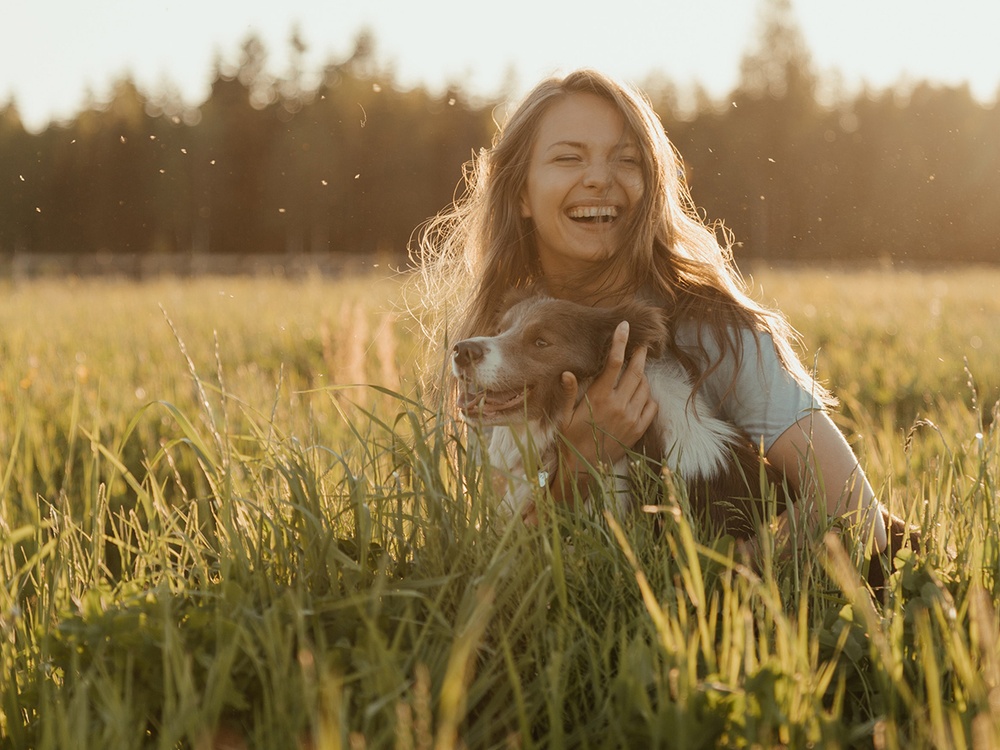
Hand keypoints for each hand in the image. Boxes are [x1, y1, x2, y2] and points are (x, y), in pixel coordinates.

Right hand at [555, 320, 658, 473]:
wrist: (583, 469)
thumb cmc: (570, 439)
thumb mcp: (564, 416)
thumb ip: (569, 393)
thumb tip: (567, 373)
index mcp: (598, 398)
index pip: (613, 363)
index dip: (620, 342)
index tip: (625, 327)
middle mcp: (618, 406)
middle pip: (635, 371)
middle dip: (639, 354)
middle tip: (641, 345)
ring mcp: (631, 418)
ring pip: (645, 387)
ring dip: (642, 376)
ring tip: (636, 372)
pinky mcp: (638, 430)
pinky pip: (651, 406)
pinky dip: (648, 397)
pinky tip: (640, 395)